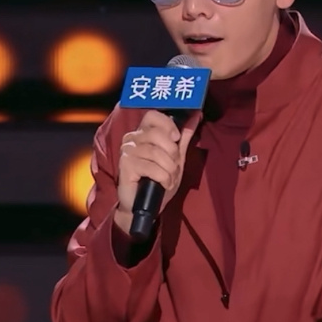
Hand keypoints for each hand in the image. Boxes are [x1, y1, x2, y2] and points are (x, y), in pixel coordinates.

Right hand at [115, 110, 194, 228]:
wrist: (144, 206)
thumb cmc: (158, 181)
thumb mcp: (175, 159)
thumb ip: (183, 139)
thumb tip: (196, 117)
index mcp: (143, 133)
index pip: (153, 115)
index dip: (168, 125)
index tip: (176, 138)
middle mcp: (132, 138)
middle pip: (158, 134)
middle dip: (172, 153)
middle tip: (174, 167)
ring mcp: (127, 151)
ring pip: (156, 153)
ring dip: (169, 169)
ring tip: (170, 179)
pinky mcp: (125, 166)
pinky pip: (151, 167)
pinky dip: (163, 178)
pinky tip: (164, 184)